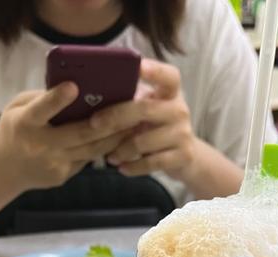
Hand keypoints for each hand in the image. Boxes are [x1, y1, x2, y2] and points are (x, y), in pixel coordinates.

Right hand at [0, 84, 129, 191]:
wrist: (6, 169)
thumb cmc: (15, 129)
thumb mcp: (18, 108)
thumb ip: (41, 98)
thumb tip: (74, 87)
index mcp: (25, 124)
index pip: (41, 110)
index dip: (57, 99)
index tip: (73, 86)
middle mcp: (41, 145)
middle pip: (80, 133)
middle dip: (107, 121)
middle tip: (129, 108)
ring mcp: (55, 163)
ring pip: (91, 149)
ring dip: (115, 136)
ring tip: (134, 123)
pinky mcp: (64, 175)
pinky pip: (87, 159)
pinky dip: (104, 147)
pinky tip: (120, 138)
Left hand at [90, 59, 197, 182]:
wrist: (185, 155)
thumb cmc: (157, 127)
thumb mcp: (149, 109)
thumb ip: (131, 100)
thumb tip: (92, 96)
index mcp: (171, 92)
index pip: (168, 76)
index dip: (154, 70)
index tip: (138, 65)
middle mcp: (179, 110)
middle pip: (144, 109)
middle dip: (115, 117)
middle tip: (93, 125)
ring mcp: (183, 133)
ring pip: (143, 140)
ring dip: (121, 150)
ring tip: (109, 156)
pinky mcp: (183, 156)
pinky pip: (152, 163)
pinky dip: (133, 167)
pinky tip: (122, 168)